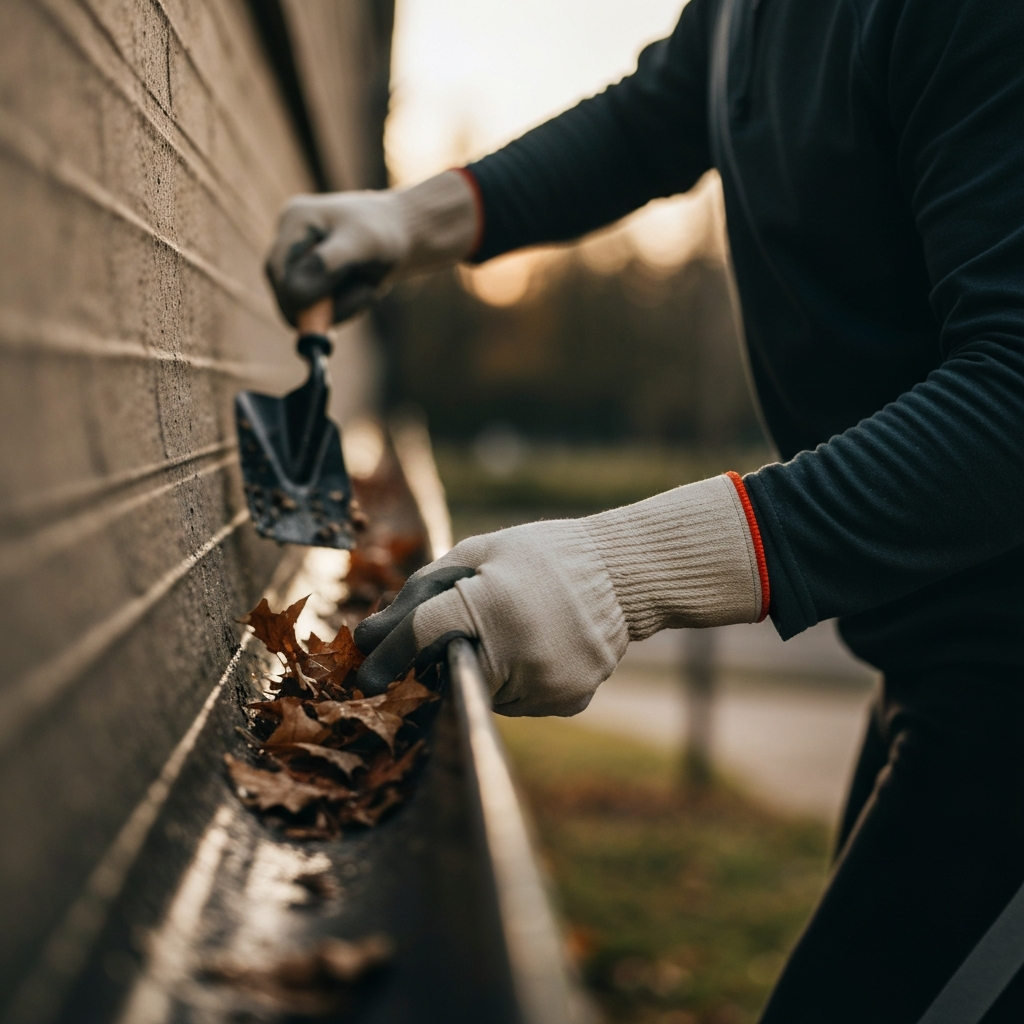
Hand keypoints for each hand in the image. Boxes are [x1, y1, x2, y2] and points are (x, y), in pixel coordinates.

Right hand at [266, 170, 478, 325]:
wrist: (406, 235)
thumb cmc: (386, 233)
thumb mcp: (362, 244)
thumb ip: (328, 265)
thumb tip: (294, 293)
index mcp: (295, 221)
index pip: (277, 271)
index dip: (294, 300)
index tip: (321, 321)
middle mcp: (291, 239)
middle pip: (286, 290)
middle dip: (322, 306)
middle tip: (362, 299)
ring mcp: (300, 259)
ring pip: (304, 306)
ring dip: (337, 309)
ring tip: (367, 290)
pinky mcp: (314, 277)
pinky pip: (320, 308)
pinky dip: (342, 309)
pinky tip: (363, 291)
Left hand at [353, 475, 767, 715]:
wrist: (624, 575)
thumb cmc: (543, 555)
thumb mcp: (479, 553)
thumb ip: (422, 591)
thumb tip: (372, 634)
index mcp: (491, 605)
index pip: (420, 638)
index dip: (385, 657)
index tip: (363, 677)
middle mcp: (518, 653)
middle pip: (448, 673)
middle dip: (438, 661)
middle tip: (450, 641)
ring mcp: (546, 684)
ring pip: (484, 692)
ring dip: (480, 670)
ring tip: (510, 632)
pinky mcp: (567, 702)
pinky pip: (519, 701)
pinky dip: (515, 681)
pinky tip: (536, 647)